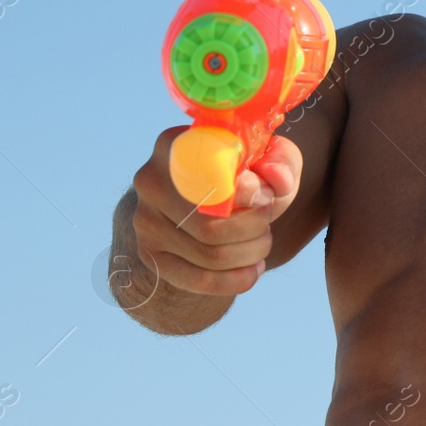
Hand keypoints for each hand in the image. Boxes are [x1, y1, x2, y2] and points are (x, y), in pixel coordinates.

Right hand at [127, 129, 302, 296]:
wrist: (212, 199)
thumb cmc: (247, 174)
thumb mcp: (270, 159)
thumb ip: (281, 161)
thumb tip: (274, 179)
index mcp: (176, 145)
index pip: (209, 176)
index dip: (247, 193)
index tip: (266, 197)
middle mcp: (150, 181)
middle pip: (209, 226)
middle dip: (255, 230)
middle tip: (267, 222)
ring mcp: (145, 221)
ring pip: (210, 255)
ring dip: (251, 253)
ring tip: (262, 241)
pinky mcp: (149, 254)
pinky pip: (198, 280)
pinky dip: (236, 280)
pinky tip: (253, 268)